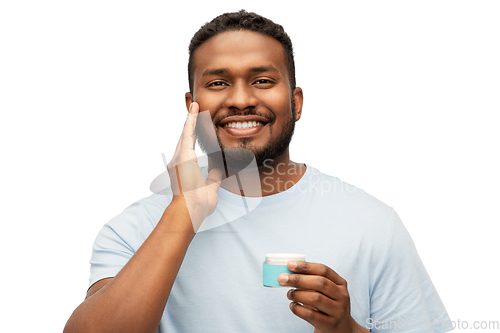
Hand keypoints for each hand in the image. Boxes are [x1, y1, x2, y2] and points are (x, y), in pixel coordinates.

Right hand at [167, 102, 222, 231]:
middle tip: (194, 108)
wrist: (190, 210)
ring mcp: (179, 157)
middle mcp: (178, 160)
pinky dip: (191, 121)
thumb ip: (213, 178)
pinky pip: (187, 133)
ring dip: (191, 118)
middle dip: (189, 122)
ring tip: (195, 105)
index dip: (191, 135)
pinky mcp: (183, 156)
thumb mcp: (209, 188)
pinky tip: (195, 110)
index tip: (196, 126)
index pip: (188, 147)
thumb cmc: (198, 205)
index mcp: (183, 168)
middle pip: (185, 136)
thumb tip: (218, 170)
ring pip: (186, 132)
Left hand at [278, 261, 365, 332]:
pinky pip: (310, 315)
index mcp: (340, 283)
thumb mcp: (325, 291)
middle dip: (298, 279)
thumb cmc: (327, 306)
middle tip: (282, 279)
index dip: (306, 266)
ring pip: (315, 298)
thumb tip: (289, 272)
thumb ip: (311, 281)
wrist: (340, 329)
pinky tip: (293, 306)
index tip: (290, 264)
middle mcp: (342, 296)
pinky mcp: (330, 325)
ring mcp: (338, 311)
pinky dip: (298, 309)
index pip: (323, 270)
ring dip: (297, 294)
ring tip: (289, 294)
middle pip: (319, 283)